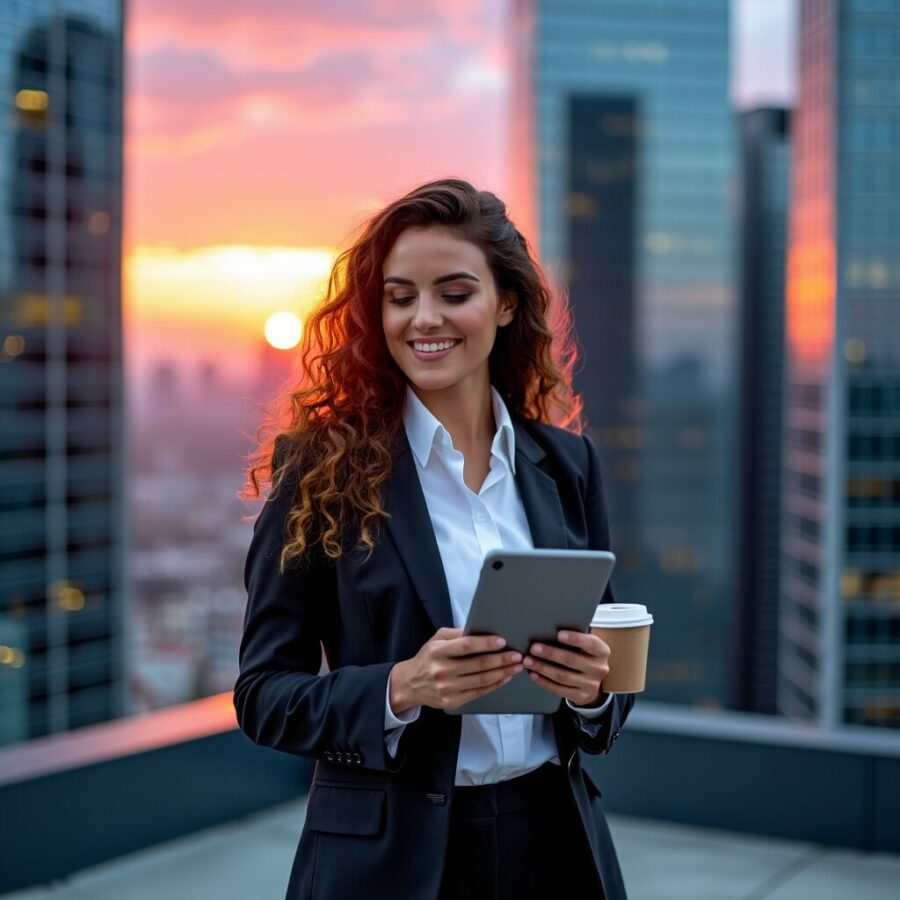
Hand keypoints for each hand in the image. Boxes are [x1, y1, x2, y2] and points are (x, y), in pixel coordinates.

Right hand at [390, 627, 523, 712]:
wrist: (410, 684)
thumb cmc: (428, 658)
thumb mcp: (436, 639)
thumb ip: (457, 634)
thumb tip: (480, 629)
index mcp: (437, 652)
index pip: (466, 646)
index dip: (486, 643)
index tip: (502, 641)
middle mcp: (441, 671)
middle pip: (478, 664)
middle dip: (501, 659)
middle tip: (518, 655)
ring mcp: (447, 688)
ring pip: (481, 680)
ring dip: (503, 672)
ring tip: (516, 666)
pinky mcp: (452, 701)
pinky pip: (478, 692)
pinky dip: (494, 685)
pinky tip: (504, 677)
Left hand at [523, 630, 609, 706]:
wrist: (592, 682)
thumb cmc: (583, 656)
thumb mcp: (585, 647)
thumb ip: (574, 639)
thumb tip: (549, 630)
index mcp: (602, 651)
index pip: (591, 644)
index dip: (575, 639)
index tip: (559, 634)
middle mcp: (599, 669)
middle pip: (572, 660)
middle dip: (551, 653)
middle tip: (534, 648)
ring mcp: (591, 685)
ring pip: (563, 676)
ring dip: (543, 668)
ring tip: (528, 661)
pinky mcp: (581, 696)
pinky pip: (559, 690)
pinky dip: (544, 681)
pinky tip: (534, 674)